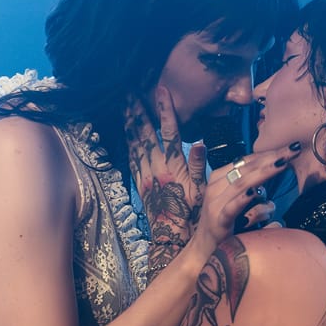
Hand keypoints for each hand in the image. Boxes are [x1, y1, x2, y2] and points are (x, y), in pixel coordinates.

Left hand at [125, 87, 204, 264]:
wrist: (171, 235)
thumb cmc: (191, 214)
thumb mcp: (201, 191)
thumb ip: (199, 167)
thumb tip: (200, 144)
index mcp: (173, 167)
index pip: (169, 132)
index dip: (165, 110)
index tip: (161, 90)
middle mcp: (155, 167)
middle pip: (144, 133)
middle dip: (137, 110)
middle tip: (129, 90)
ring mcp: (144, 174)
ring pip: (134, 142)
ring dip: (129, 122)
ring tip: (124, 104)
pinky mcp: (138, 181)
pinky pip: (130, 155)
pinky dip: (127, 140)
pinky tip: (125, 130)